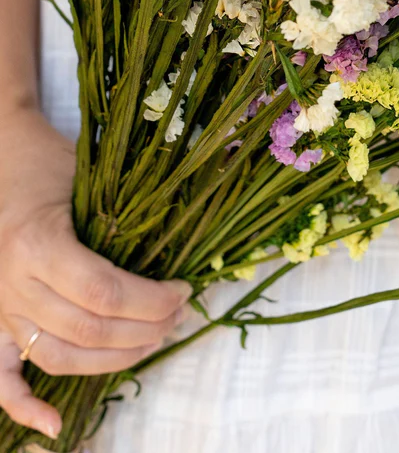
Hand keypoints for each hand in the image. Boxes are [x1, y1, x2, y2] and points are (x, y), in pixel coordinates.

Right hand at [0, 111, 190, 438]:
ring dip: (115, 359)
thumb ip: (131, 211)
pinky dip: (24, 407)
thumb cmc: (54, 163)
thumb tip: (193, 229)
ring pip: (60, 356)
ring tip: (155, 341)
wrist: (5, 159)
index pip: (103, 293)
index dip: (152, 301)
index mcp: (39, 244)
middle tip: (180, 315)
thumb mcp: (91, 176)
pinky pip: (1, 378)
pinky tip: (53, 428)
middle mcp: (14, 282)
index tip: (184, 291)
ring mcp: (0, 307)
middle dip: (146, 328)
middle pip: (89, 328)